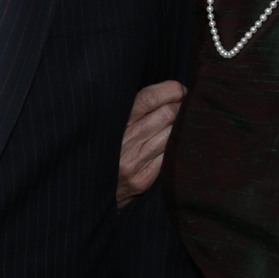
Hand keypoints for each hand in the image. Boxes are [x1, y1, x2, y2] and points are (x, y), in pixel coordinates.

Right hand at [116, 79, 184, 206]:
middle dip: (181, 107)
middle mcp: (124, 140)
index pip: (149, 97)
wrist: (93, 187)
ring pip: (172, 135)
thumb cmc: (110, 147)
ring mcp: (133, 162)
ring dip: (181, 128)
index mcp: (116, 120)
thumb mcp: (115, 122)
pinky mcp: (142, 180)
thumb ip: (138, 108)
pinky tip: (174, 146)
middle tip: (185, 107)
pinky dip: (175, 148)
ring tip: (180, 125)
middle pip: (167, 114)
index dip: (171, 90)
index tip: (180, 90)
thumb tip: (173, 90)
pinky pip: (169, 157)